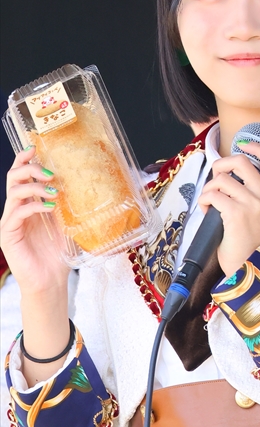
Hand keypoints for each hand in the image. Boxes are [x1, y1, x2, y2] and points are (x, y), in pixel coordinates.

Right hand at [1, 147, 68, 294]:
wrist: (52, 280)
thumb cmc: (59, 253)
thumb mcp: (68, 222)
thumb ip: (69, 204)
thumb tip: (85, 182)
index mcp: (29, 203)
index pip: (22, 174)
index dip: (26, 158)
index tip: (36, 146)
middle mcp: (17, 209)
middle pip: (14, 177)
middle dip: (31, 168)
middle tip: (51, 172)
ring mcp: (10, 221)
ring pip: (14, 192)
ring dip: (35, 186)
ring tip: (55, 192)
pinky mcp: (8, 234)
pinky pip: (16, 212)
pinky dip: (34, 206)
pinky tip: (50, 208)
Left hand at [198, 141, 259, 276]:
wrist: (248, 265)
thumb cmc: (246, 238)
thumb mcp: (256, 211)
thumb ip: (248, 191)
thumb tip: (225, 173)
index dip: (258, 147)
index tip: (244, 146)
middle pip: (241, 161)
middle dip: (220, 165)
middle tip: (215, 178)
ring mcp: (251, 204)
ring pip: (221, 179)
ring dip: (208, 189)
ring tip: (209, 202)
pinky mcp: (236, 213)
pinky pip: (213, 195)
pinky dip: (204, 200)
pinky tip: (206, 210)